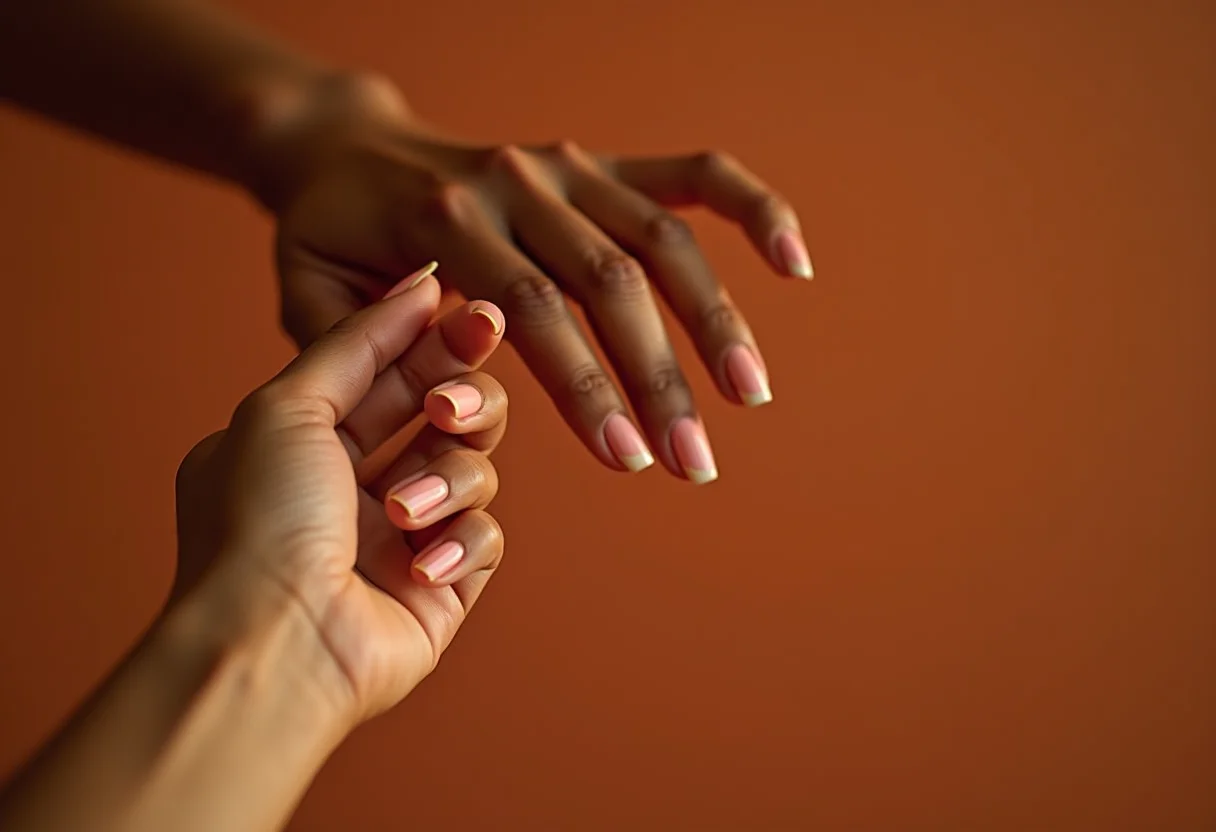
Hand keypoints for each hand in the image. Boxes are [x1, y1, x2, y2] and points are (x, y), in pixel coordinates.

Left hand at [172, 266, 507, 724]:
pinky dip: (458, 543)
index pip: (391, 371)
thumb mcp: (288, 404)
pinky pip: (486, 537)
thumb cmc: (261, 523)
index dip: (436, 340)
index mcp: (309, 442)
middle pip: (447, 412)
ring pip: (475, 469)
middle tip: (450, 404)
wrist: (275, 642)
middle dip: (461, 398)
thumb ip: (358, 340)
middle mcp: (356, 486)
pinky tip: (418, 564)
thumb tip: (421, 281)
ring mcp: (402, 536)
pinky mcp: (443, 584)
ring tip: (399, 511)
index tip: (478, 313)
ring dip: (446, 481)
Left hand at [260, 76, 811, 484]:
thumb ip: (353, 349)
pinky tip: (794, 264)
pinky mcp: (597, 162)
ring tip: (751, 395)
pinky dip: (751, 211)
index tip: (630, 460)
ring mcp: (564, 165)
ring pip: (662, 240)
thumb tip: (435, 399)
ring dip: (715, 320)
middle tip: (696, 463)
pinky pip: (691, 177)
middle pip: (610, 282)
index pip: (533, 312)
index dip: (587, 388)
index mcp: (444, 221)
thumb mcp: (305, 294)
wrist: (345, 151)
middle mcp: (515, 182)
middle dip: (660, 378)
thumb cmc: (326, 239)